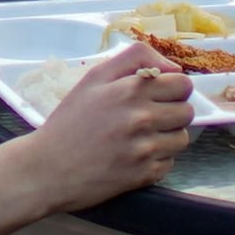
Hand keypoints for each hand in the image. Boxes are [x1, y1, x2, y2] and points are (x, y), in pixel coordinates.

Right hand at [19, 46, 195, 209]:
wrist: (47, 169)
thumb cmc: (69, 122)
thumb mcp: (94, 78)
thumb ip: (134, 59)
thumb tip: (173, 68)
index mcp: (131, 89)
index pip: (183, 84)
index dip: (173, 89)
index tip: (160, 95)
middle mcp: (142, 117)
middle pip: (187, 111)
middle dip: (172, 113)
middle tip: (149, 117)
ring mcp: (145, 148)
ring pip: (182, 139)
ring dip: (167, 138)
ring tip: (141, 139)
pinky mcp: (144, 175)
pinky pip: (169, 163)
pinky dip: (156, 161)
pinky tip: (134, 157)